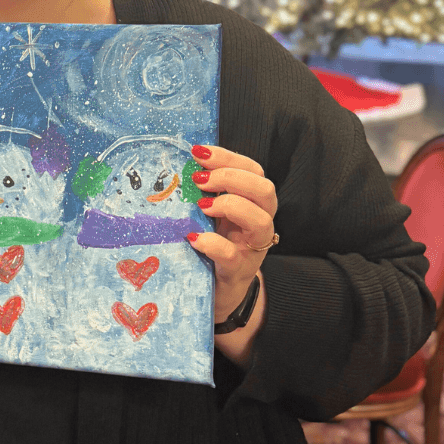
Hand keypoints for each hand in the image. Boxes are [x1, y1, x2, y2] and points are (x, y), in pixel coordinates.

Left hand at [184, 144, 276, 348]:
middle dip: (231, 177)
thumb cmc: (214, 247)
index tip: (198, 152)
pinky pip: (232, 255)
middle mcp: (258, 224)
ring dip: (230, 205)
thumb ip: (204, 193)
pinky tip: (194, 238)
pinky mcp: (237, 272)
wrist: (219, 291)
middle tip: (200, 179)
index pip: (253, 171)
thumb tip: (178, 164)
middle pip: (264, 190)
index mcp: (252, 204)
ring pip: (261, 221)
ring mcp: (251, 249)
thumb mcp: (212, 215)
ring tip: (202, 205)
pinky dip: (213, 243)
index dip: (229, 158)